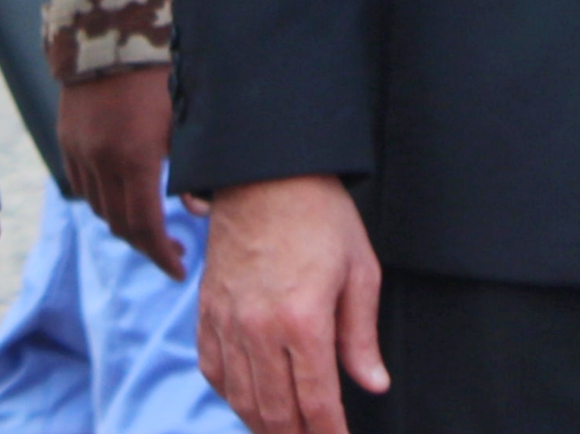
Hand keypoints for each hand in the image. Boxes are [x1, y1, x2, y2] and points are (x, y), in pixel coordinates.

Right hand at [62, 64, 183, 277]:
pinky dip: (103, 200)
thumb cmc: (161, 71)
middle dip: (147, 246)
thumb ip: (191, 169)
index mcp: (135, 158)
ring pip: (99, 208)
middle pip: (120, 225)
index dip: (162, 255)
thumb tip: (197, 212)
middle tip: (172, 253)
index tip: (179, 270)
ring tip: (151, 226)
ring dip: (124, 225)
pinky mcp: (67, 140)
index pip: (145, 226)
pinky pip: (83, 186)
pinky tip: (123, 197)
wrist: (112, 31)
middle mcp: (102, 161)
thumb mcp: (185, 118)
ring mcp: (80, 152)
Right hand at [198, 173, 387, 433]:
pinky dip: (231, 395)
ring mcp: (228, 321)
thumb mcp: (359, 271)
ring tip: (287, 431)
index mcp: (303, 319)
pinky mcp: (207, 310)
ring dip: (264, 425)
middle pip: (275, 412)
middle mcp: (259, 328)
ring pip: (241, 399)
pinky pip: (213, 371)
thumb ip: (361, 336)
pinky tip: (249, 402)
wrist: (265, 172)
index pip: (316, 401)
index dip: (330, 433)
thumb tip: (373, 384)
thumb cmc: (320, 215)